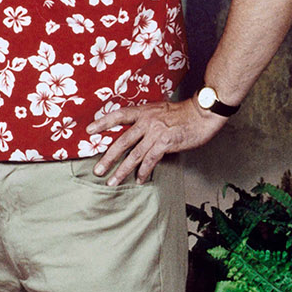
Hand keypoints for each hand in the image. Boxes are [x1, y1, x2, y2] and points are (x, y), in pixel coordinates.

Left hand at [90, 98, 225, 184]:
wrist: (202, 113)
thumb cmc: (183, 113)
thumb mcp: (160, 110)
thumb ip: (146, 119)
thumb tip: (134, 133)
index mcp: (144, 111)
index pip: (118, 115)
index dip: (103, 122)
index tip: (89, 131)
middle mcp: (147, 121)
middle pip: (122, 141)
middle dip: (108, 158)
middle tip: (97, 170)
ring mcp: (156, 132)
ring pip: (134, 155)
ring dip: (122, 170)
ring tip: (112, 182)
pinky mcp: (166, 142)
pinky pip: (150, 160)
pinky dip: (143, 171)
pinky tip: (139, 179)